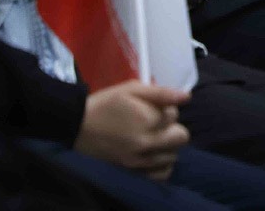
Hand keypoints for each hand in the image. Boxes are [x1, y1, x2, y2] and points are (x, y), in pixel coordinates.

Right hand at [76, 80, 191, 179]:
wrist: (77, 127)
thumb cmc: (105, 104)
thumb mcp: (130, 90)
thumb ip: (161, 93)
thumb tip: (187, 97)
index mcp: (146, 119)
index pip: (175, 114)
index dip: (167, 108)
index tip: (154, 108)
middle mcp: (146, 143)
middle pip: (181, 137)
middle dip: (173, 128)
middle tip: (158, 125)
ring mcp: (139, 161)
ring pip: (173, 156)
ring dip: (168, 146)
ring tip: (153, 139)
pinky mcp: (133, 172)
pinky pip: (161, 175)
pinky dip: (161, 165)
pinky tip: (153, 155)